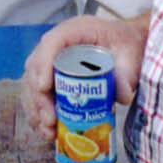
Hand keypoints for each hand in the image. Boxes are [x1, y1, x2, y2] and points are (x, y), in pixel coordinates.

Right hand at [22, 13, 149, 141]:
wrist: (126, 45)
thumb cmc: (126, 45)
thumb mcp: (131, 56)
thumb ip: (127, 73)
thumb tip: (121, 96)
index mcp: (76, 30)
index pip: (52, 42)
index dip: (43, 64)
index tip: (43, 88)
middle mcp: (57, 45)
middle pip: (35, 67)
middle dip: (38, 97)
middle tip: (50, 120)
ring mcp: (50, 61)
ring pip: (31, 84)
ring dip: (36, 109)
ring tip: (48, 132)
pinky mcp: (50, 77)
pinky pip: (36, 95)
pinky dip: (38, 114)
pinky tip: (46, 131)